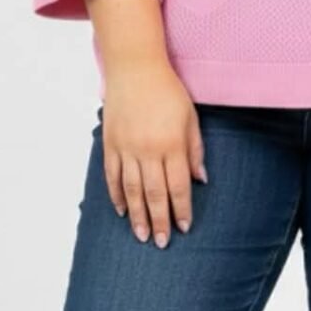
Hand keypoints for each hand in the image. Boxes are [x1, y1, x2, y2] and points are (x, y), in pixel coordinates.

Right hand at [99, 59, 206, 247]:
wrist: (134, 68)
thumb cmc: (167, 91)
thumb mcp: (190, 117)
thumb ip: (195, 150)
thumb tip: (200, 180)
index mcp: (171, 144)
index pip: (178, 186)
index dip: (182, 209)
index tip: (184, 227)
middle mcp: (148, 150)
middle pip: (154, 194)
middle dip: (160, 220)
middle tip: (162, 242)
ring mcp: (126, 148)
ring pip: (131, 190)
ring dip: (137, 215)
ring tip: (142, 235)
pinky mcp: (110, 143)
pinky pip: (112, 176)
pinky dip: (116, 195)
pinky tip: (121, 210)